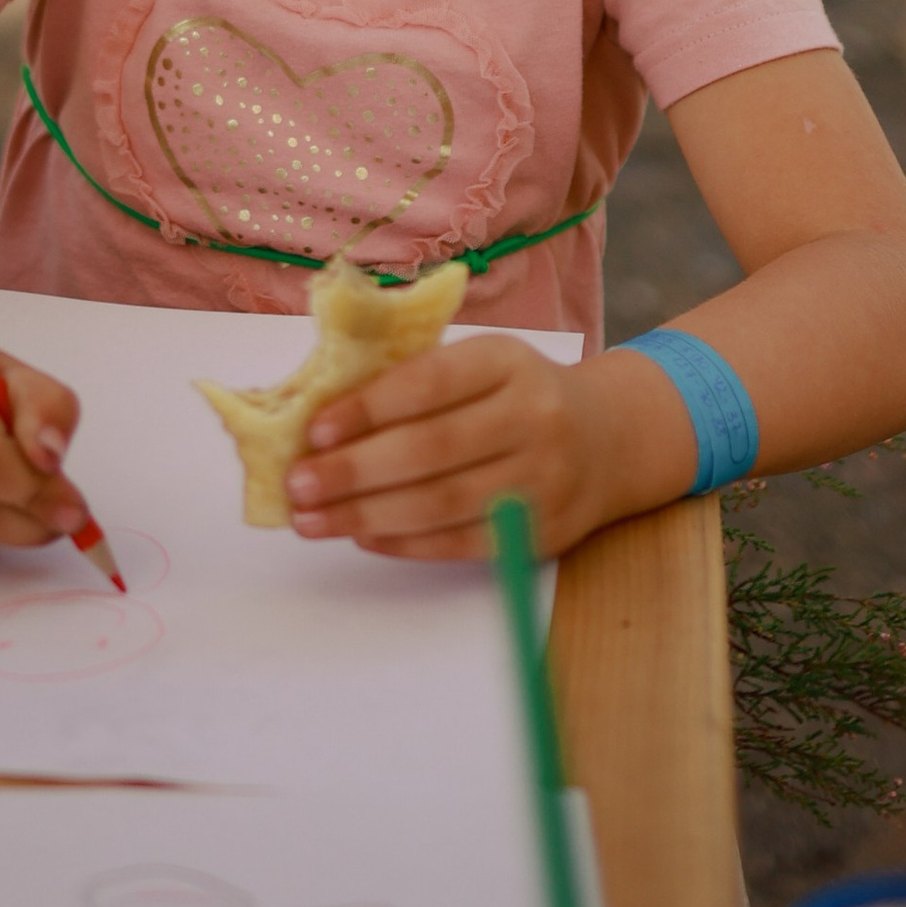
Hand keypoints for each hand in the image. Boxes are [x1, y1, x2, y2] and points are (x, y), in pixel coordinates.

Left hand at [286, 339, 678, 562]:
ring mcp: (542, 480)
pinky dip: (404, 543)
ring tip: (312, 521)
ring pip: (441, 504)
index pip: (431, 383)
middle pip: (432, 451)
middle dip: (353, 471)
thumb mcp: (483, 363)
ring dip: (365, 516)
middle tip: (297, 485)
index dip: (369, 407)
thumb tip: (323, 417)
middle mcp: (533, 418)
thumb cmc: (516, 395)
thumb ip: (417, 379)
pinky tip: (361, 536)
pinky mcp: (542, 533)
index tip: (315, 429)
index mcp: (508, 362)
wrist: (608, 439)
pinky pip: (460, 544)